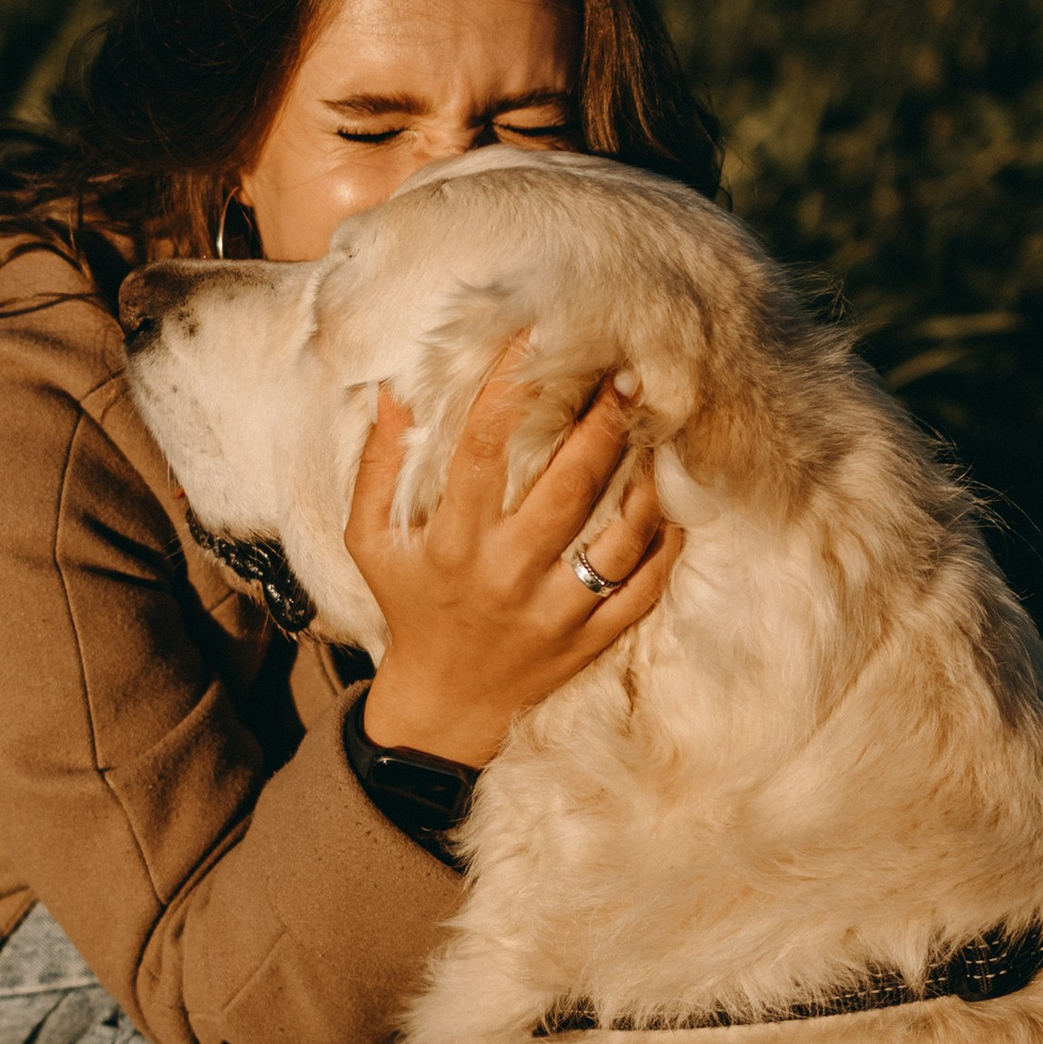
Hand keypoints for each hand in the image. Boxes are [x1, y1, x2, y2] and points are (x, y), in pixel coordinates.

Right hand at [349, 343, 681, 768]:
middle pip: (568, 485)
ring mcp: (555, 611)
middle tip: (628, 374)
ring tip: (657, 431)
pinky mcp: (591, 638)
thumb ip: (377, 467)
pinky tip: (672, 498)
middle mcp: (506, 575)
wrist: (446, 705)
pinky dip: (665, 540)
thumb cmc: (410, 606)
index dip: (509, 387)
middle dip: (602, 422)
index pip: (482, 449)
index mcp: (452, 544)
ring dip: (644, 476)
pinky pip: (643, 584)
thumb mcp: (370, 541)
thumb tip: (391, 392)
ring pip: (619, 535)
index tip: (536, 338)